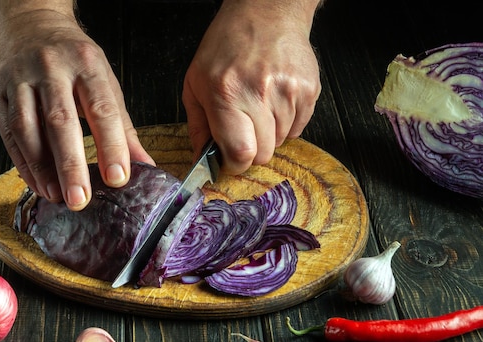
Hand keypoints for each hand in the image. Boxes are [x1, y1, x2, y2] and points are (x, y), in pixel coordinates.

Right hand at [0, 3, 153, 209]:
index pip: (102, 109)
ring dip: (41, 168)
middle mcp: (51, 67)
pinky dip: (23, 163)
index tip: (118, 178)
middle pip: (60, 121)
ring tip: (56, 196)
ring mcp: (19, 77)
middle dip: (71, 164)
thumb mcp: (104, 81)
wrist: (28, 21)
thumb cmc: (72, 57)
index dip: (111, 145)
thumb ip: (123, 126)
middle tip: (80, 199)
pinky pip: (8, 133)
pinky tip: (37, 183)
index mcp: (86, 63)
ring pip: (27, 128)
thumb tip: (145, 165)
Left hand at [182, 0, 321, 173]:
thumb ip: (198, 127)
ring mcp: (288, 91)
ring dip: (268, 134)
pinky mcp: (309, 90)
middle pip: (263, 153)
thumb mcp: (196, 84)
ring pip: (281, 142)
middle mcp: (260, 93)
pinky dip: (286, 123)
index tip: (230, 159)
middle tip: (242, 130)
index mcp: (227, 94)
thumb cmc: (226, 47)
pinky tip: (274, 101)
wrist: (266, 12)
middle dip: (251, 150)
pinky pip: (298, 129)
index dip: (235, 164)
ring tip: (258, 106)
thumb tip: (201, 162)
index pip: (240, 153)